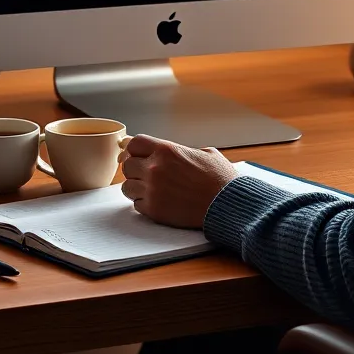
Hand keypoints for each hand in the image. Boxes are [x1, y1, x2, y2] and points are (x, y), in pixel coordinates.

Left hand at [119, 134, 237, 227]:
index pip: (134, 144)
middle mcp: (155, 168)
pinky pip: (136, 205)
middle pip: (127, 166)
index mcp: (166, 150)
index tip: (137, 154)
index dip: (135, 149)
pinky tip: (157, 201)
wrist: (226, 203)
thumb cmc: (219, 178)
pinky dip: (143, 203)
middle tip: (145, 174)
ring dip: (137, 188)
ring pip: (127, 187)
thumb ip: (181, 151)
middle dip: (135, 169)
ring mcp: (153, 190)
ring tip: (150, 189)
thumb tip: (172, 153)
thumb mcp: (203, 152)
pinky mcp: (155, 210)